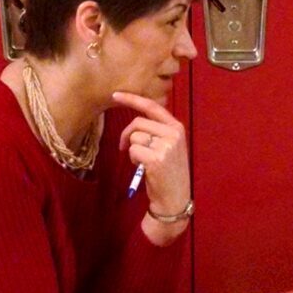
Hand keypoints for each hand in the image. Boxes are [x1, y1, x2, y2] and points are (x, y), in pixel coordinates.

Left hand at [111, 92, 190, 214]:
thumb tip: (135, 120)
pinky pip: (133, 150)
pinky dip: (133, 159)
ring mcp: (166, 146)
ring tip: (143, 162)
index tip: (116, 95)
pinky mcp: (156, 159)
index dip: (132, 99)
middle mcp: (173, 134)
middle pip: (138, 122)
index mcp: (177, 127)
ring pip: (134, 137)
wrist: (175, 198)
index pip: (152, 106)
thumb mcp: (169, 146)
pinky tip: (143, 168)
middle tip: (124, 147)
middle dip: (126, 134)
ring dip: (132, 150)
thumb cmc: (168, 172)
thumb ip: (157, 130)